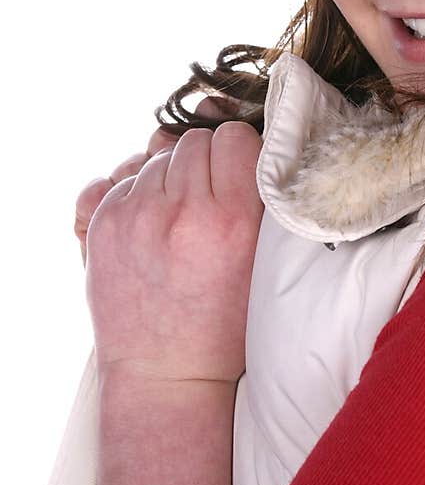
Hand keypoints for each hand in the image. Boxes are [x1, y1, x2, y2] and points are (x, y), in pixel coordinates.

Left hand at [83, 113, 263, 386]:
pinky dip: (139, 191)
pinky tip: (150, 224)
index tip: (240, 179)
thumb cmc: (224, 321)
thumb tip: (217, 109)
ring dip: (171, 176)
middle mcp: (182, 213)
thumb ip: (253, 189)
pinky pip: (124, 175)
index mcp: (234, 221)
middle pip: (195, 142)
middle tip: (208, 202)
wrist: (166, 375)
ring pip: (158, 154)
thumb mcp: (262, 258)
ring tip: (178, 219)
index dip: (240, 155)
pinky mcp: (102, 226)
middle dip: (205, 164)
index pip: (234, 139)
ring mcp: (135, 217)